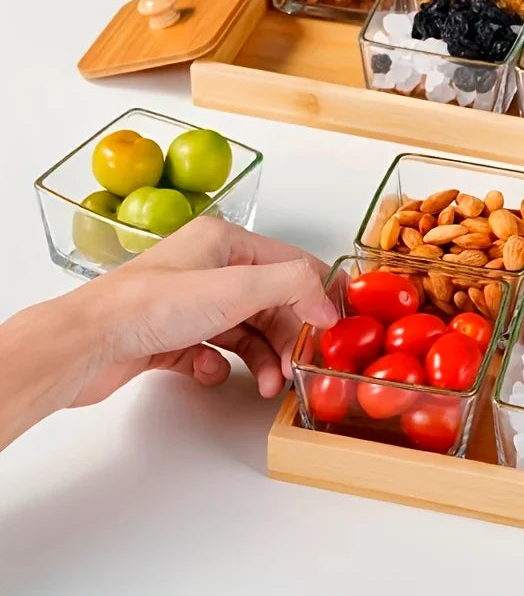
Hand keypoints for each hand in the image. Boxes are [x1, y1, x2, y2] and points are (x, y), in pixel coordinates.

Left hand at [64, 216, 337, 406]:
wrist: (85, 346)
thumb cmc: (148, 307)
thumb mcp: (235, 288)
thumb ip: (292, 284)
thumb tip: (326, 300)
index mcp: (224, 242)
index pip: (291, 264)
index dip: (316, 295)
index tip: (333, 326)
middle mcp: (208, 268)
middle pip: (270, 302)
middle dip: (287, 337)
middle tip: (296, 366)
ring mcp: (189, 303)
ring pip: (245, 330)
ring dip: (262, 359)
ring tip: (267, 384)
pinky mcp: (171, 335)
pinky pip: (213, 351)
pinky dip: (220, 365)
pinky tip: (210, 372)